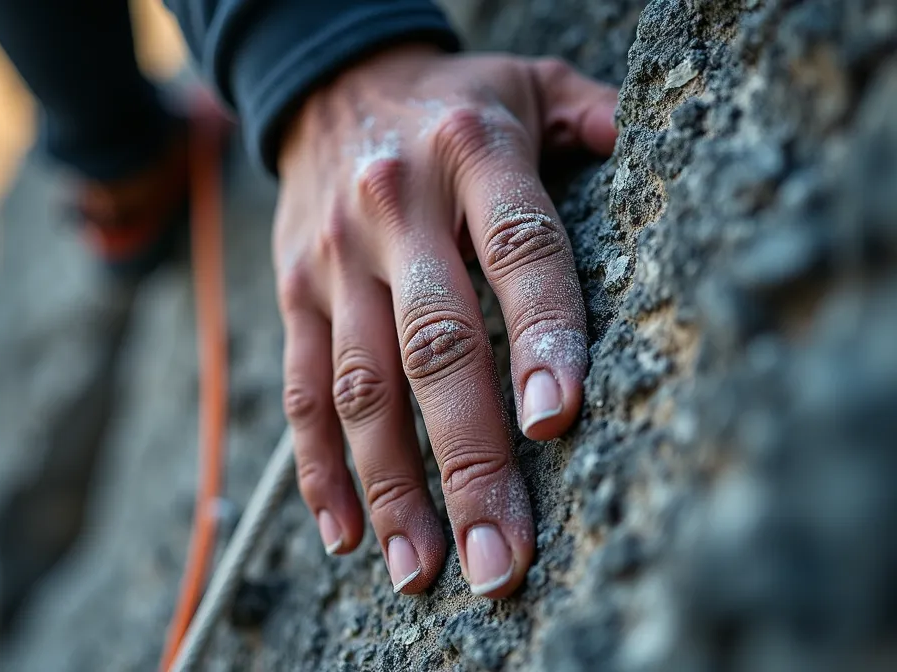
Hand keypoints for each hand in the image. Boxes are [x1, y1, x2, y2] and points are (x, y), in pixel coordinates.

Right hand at [275, 45, 617, 596]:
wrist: (331, 82)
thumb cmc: (454, 102)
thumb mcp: (530, 84)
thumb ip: (594, 119)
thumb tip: (659, 151)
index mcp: (473, 154)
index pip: (517, 250)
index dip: (539, 336)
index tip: (556, 425)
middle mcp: (396, 208)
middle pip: (433, 345)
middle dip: (466, 459)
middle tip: (498, 554)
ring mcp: (335, 257)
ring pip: (359, 386)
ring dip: (391, 486)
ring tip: (424, 570)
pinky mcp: (294, 292)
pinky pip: (301, 388)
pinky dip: (320, 466)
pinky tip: (348, 533)